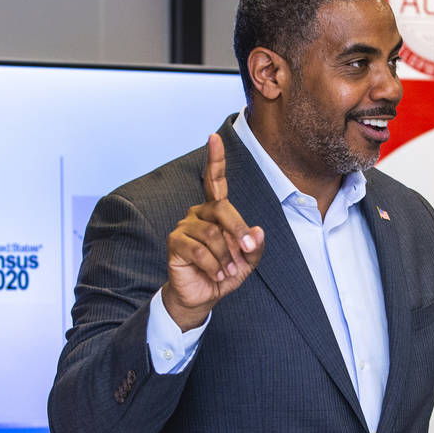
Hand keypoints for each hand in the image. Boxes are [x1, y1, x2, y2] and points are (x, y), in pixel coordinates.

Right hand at [162, 133, 264, 330]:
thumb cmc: (225, 273)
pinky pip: (199, 250)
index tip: (214, 138)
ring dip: (226, 257)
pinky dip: (213, 266)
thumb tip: (258, 231)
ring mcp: (185, 226)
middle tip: (246, 252)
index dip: (215, 159)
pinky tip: (215, 274)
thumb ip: (255, 246)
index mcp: (216, 211)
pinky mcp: (175, 242)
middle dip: (238, 232)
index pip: (215, 181)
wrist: (204, 295)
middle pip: (222, 210)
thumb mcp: (248, 261)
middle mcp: (199, 213)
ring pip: (213, 234)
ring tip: (226, 271)